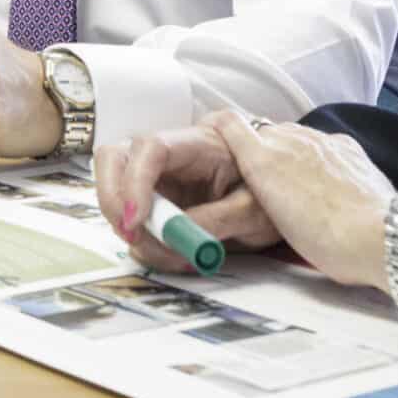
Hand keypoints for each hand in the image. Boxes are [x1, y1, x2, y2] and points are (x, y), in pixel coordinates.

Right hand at [96, 122, 280, 271]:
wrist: (286, 202)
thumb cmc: (274, 197)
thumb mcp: (254, 212)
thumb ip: (217, 220)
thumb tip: (176, 233)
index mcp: (200, 144)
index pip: (152, 147)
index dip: (135, 180)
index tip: (136, 220)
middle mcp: (171, 154)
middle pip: (116, 156)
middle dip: (112, 197)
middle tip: (131, 237)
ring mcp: (159, 176)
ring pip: (115, 184)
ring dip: (126, 223)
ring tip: (165, 254)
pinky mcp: (156, 198)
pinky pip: (129, 212)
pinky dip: (139, 236)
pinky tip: (168, 252)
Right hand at [206, 112, 396, 290]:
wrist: (377, 237)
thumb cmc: (323, 237)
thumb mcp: (272, 216)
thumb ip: (255, 183)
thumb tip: (245, 173)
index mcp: (265, 155)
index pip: (230, 122)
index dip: (218, 126)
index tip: (211, 132)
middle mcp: (292, 138)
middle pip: (263, 130)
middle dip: (256, 146)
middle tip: (257, 175)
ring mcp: (323, 140)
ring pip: (294, 135)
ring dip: (287, 150)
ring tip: (291, 180)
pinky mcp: (348, 148)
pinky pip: (324, 142)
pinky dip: (317, 154)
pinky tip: (323, 177)